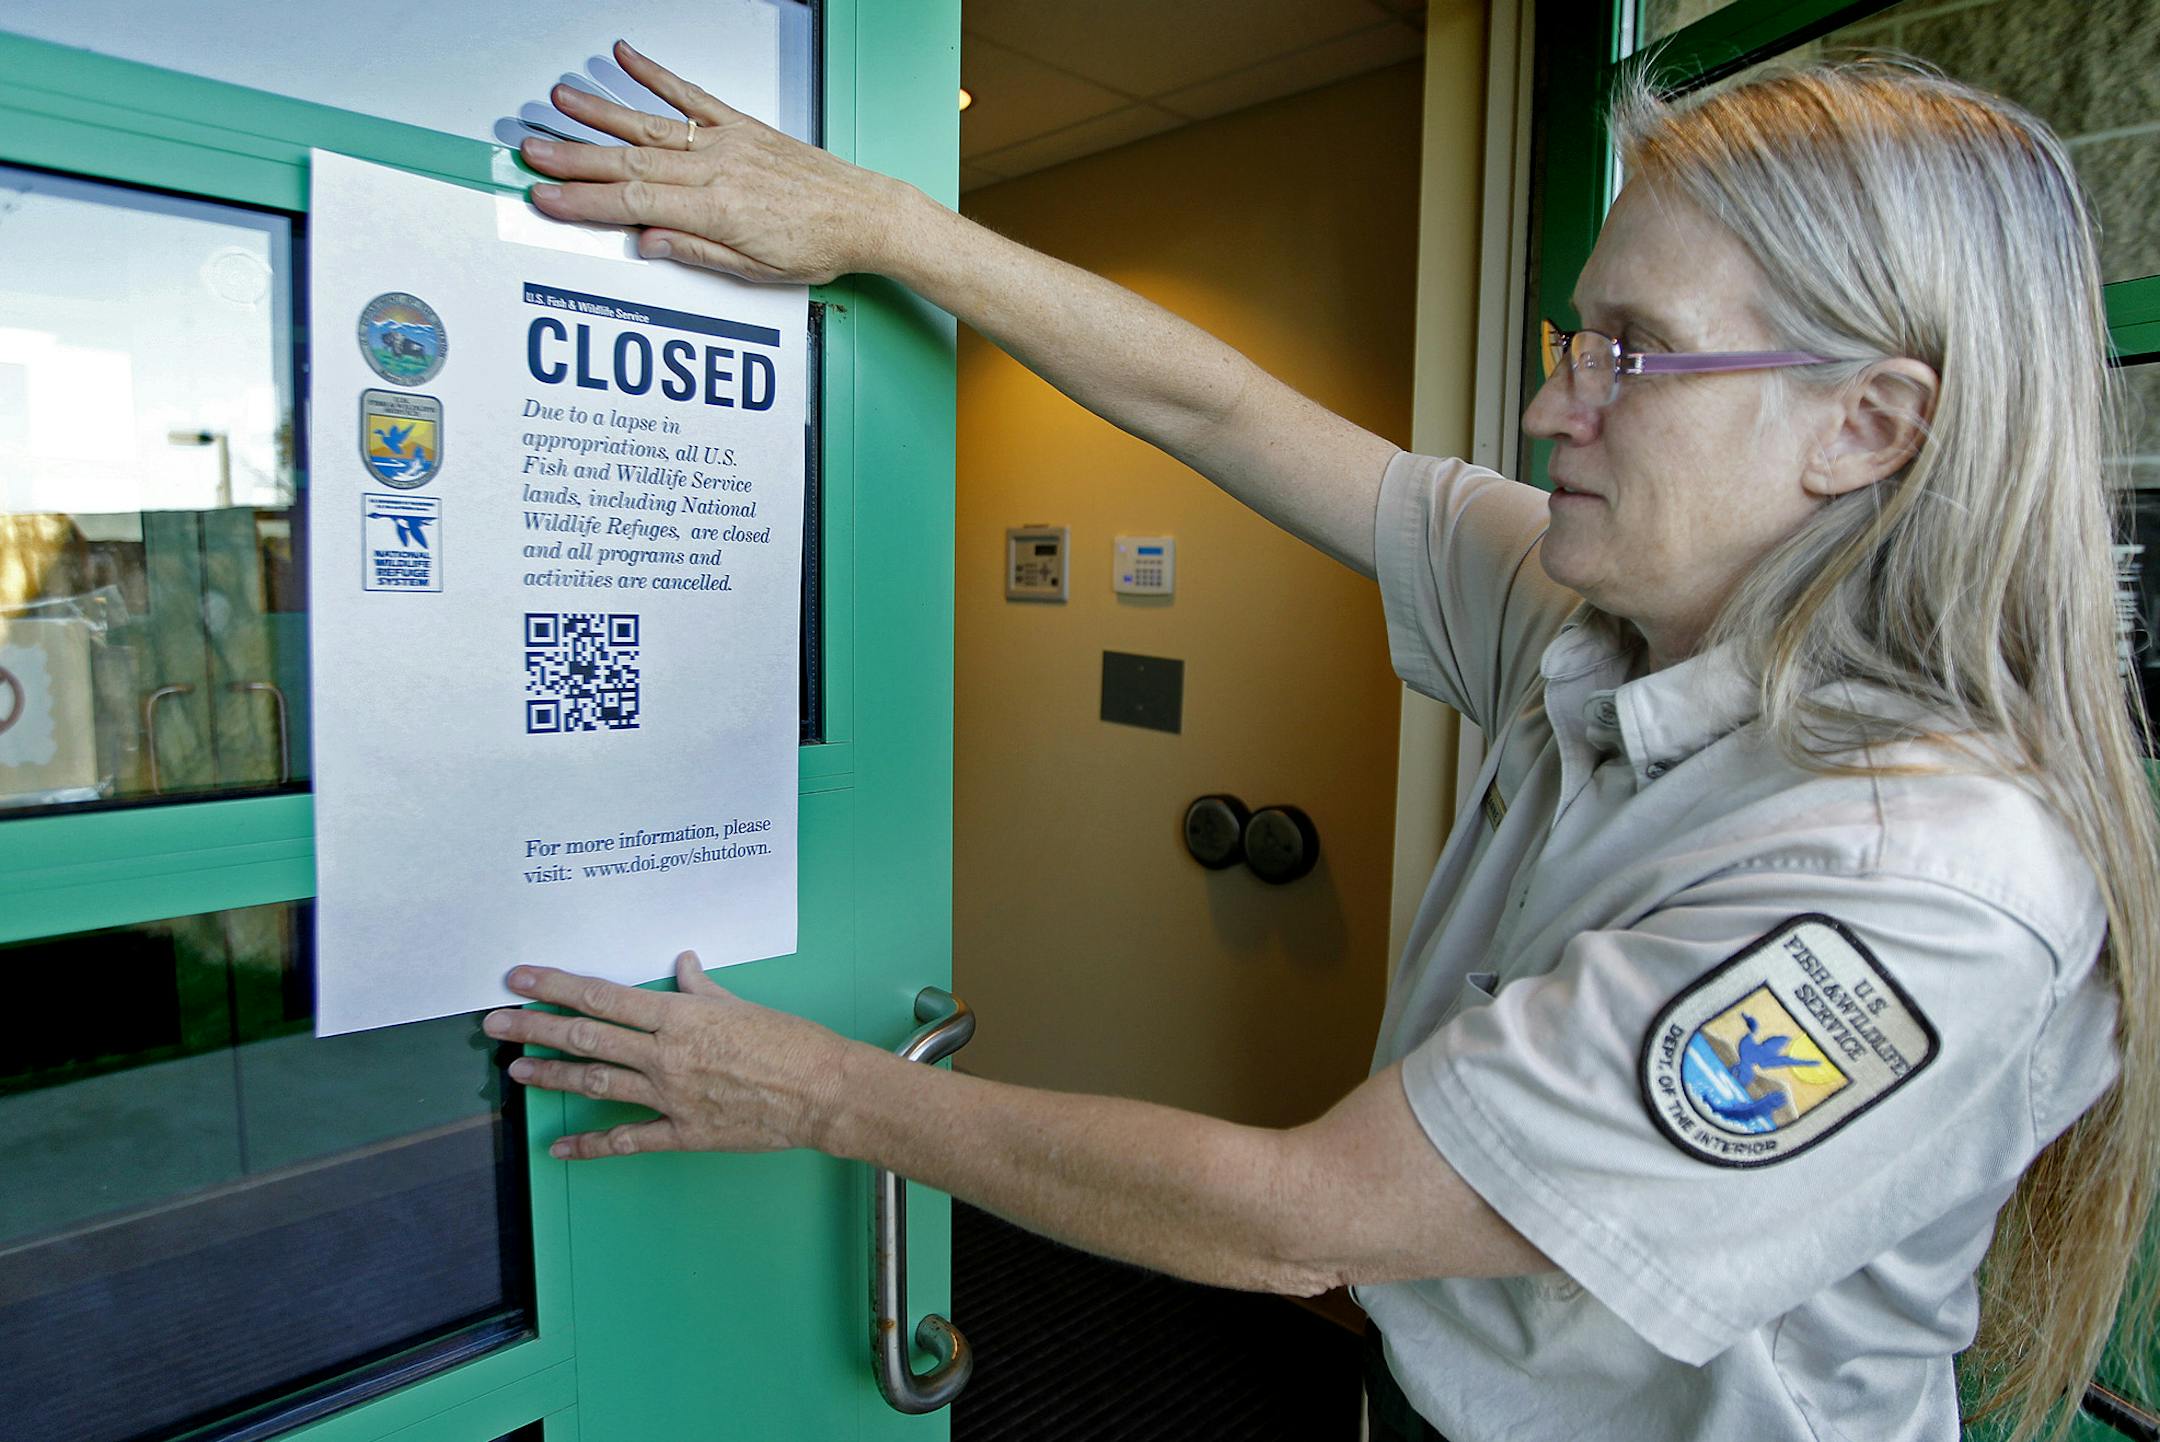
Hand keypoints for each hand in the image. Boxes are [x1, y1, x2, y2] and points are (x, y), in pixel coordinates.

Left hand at [482, 950, 850, 1159]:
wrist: (822, 1091)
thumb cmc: (789, 1041)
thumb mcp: (741, 1004)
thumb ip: (700, 989)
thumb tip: (681, 966)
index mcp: (679, 1017)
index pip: (603, 997)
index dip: (555, 985)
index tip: (519, 977)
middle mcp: (666, 1055)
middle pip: (586, 1037)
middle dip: (534, 1028)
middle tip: (493, 1022)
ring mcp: (670, 1097)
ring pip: (596, 1083)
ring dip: (551, 1076)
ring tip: (515, 1071)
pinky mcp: (683, 1132)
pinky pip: (626, 1140)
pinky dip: (589, 1144)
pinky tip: (560, 1145)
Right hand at [519, 40, 907, 284]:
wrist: (865, 214)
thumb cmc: (819, 245)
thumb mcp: (755, 271)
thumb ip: (696, 250)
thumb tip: (647, 242)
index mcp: (717, 210)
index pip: (633, 204)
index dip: (584, 202)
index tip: (547, 197)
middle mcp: (718, 168)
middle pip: (630, 162)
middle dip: (575, 158)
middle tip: (532, 153)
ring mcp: (727, 141)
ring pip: (650, 125)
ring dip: (600, 113)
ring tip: (559, 102)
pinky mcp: (741, 125)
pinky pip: (692, 96)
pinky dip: (656, 74)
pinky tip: (627, 57)